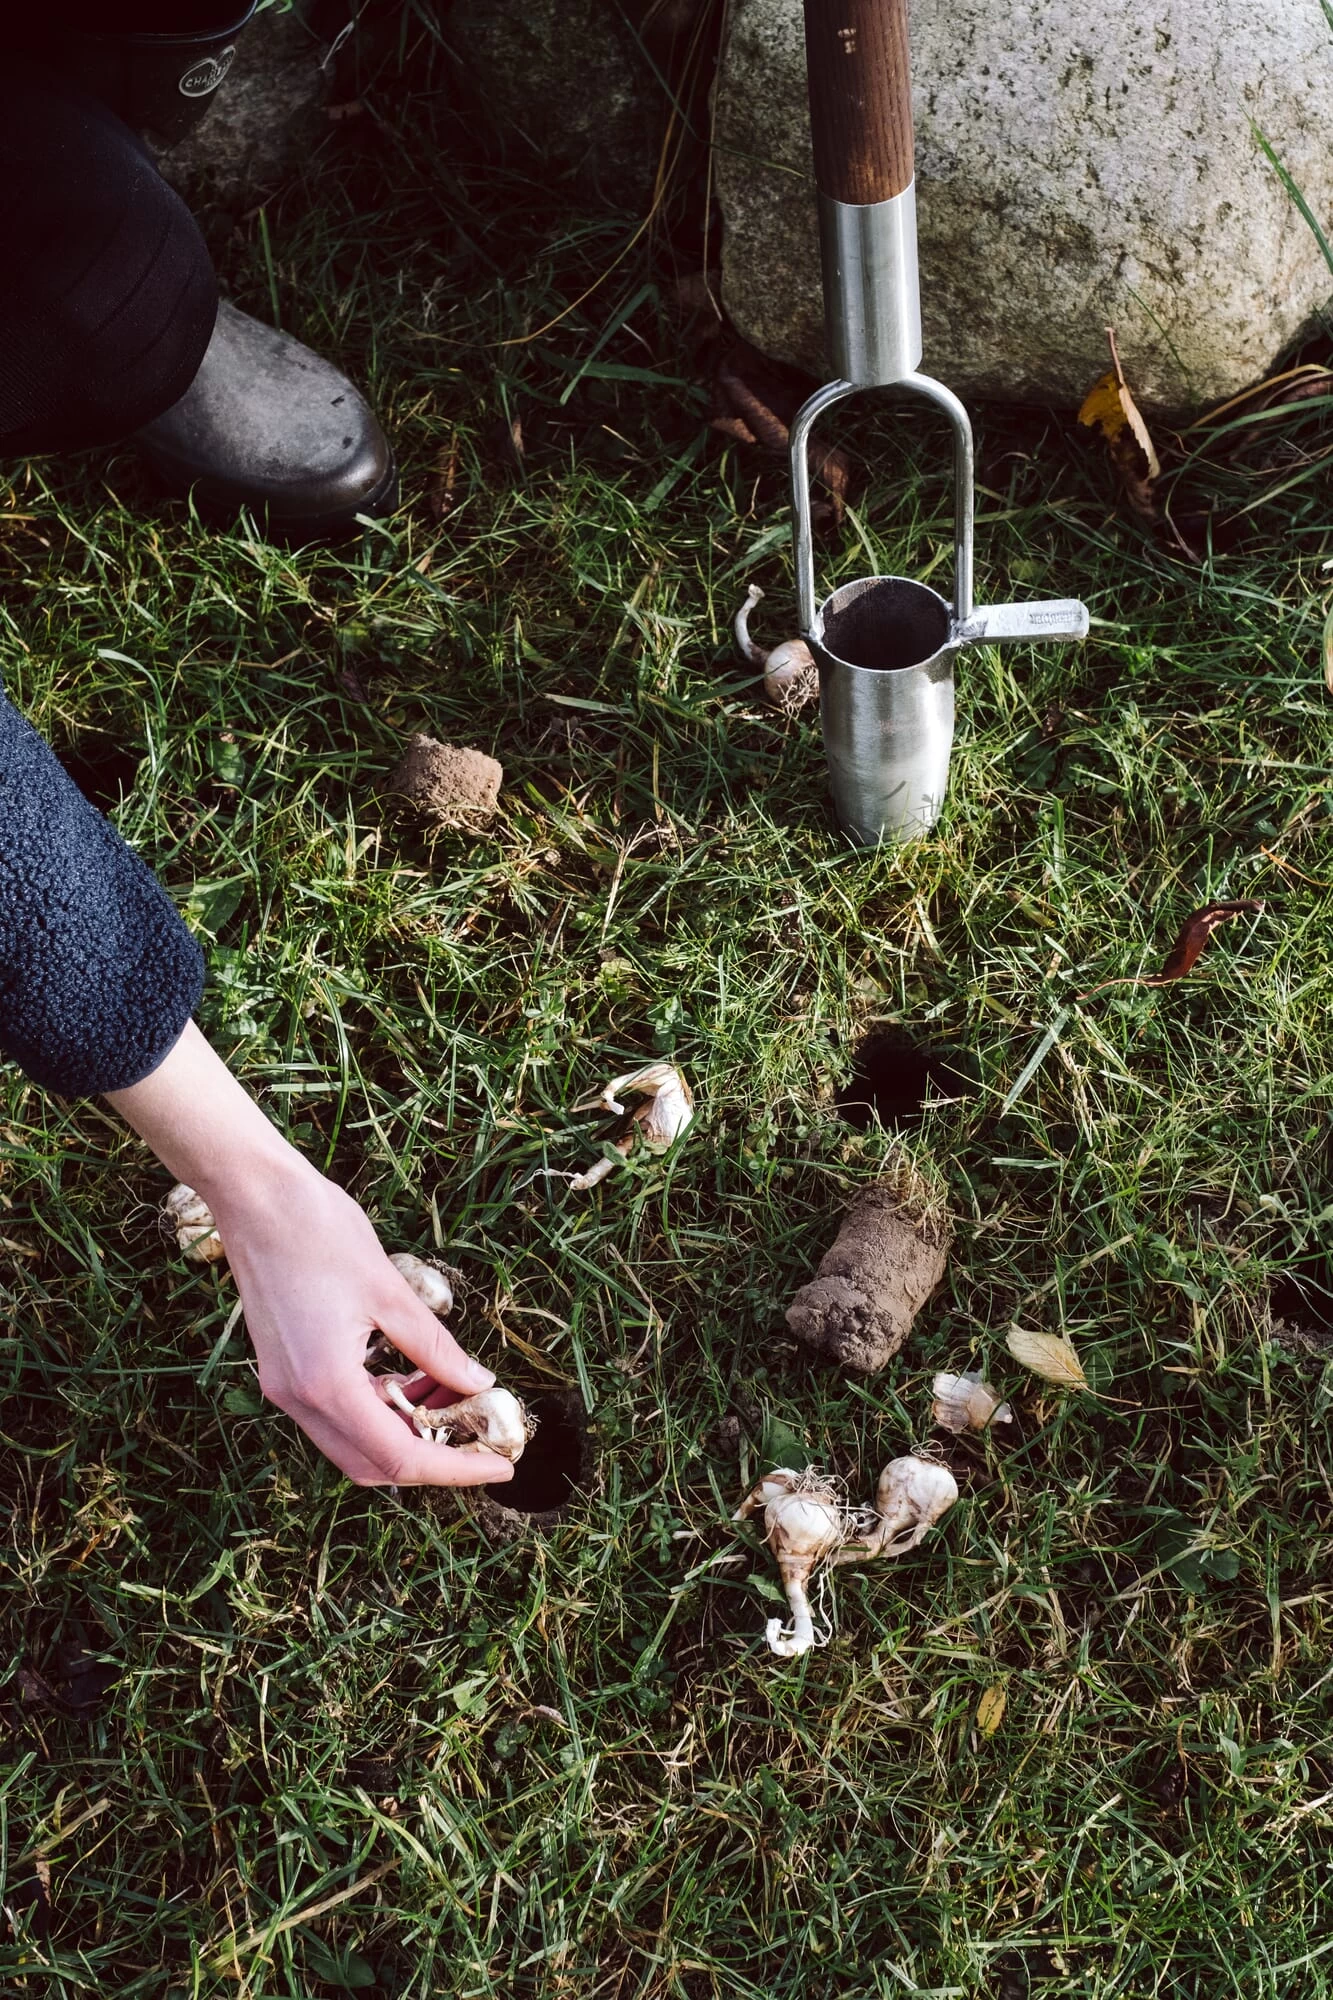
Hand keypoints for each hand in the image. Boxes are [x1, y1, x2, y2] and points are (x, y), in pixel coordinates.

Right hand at [109, 1024, 513, 1488]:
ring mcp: (285, 1386)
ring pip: (352, 1442)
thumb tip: (477, 1382)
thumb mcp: (390, 1291)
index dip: (454, 1469)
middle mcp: (299, 1399)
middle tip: (478, 1436)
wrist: (252, 1195)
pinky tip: (410, 1373)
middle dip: (429, 1458)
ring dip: (403, 1430)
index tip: (497, 1468)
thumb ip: (434, 1346)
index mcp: (328, 1385)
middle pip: (371, 1465)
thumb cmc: (318, 1231)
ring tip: (450, 1393)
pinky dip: (377, 1406)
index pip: (400, 1457)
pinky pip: (335, 1411)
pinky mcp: (282, 1369)